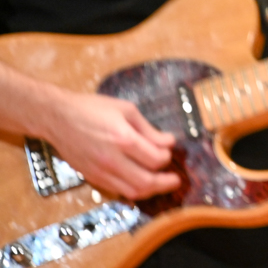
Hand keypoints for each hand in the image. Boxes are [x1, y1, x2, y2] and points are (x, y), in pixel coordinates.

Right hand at [42, 89, 179, 198]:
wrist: (57, 118)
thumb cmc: (92, 109)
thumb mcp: (126, 110)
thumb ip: (148, 130)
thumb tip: (168, 142)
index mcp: (123, 139)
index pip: (155, 159)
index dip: (167, 157)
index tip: (170, 148)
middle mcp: (111, 160)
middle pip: (145, 182)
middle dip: (165, 183)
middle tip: (176, 180)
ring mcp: (100, 172)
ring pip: (131, 192)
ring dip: (150, 190)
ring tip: (162, 184)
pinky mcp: (91, 177)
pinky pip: (117, 191)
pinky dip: (132, 190)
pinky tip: (141, 183)